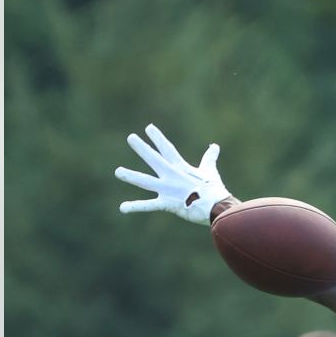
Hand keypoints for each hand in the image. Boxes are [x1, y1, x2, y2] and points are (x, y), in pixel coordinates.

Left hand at [115, 124, 230, 224]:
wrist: (217, 207)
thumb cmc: (215, 190)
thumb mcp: (211, 171)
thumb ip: (209, 158)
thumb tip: (214, 146)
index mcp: (181, 168)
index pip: (167, 149)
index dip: (158, 138)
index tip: (148, 128)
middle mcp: (172, 176)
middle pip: (154, 159)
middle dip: (142, 148)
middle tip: (130, 137)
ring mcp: (168, 189)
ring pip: (145, 181)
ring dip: (131, 176)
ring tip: (118, 171)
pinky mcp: (167, 204)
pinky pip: (148, 205)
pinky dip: (135, 207)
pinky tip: (122, 208)